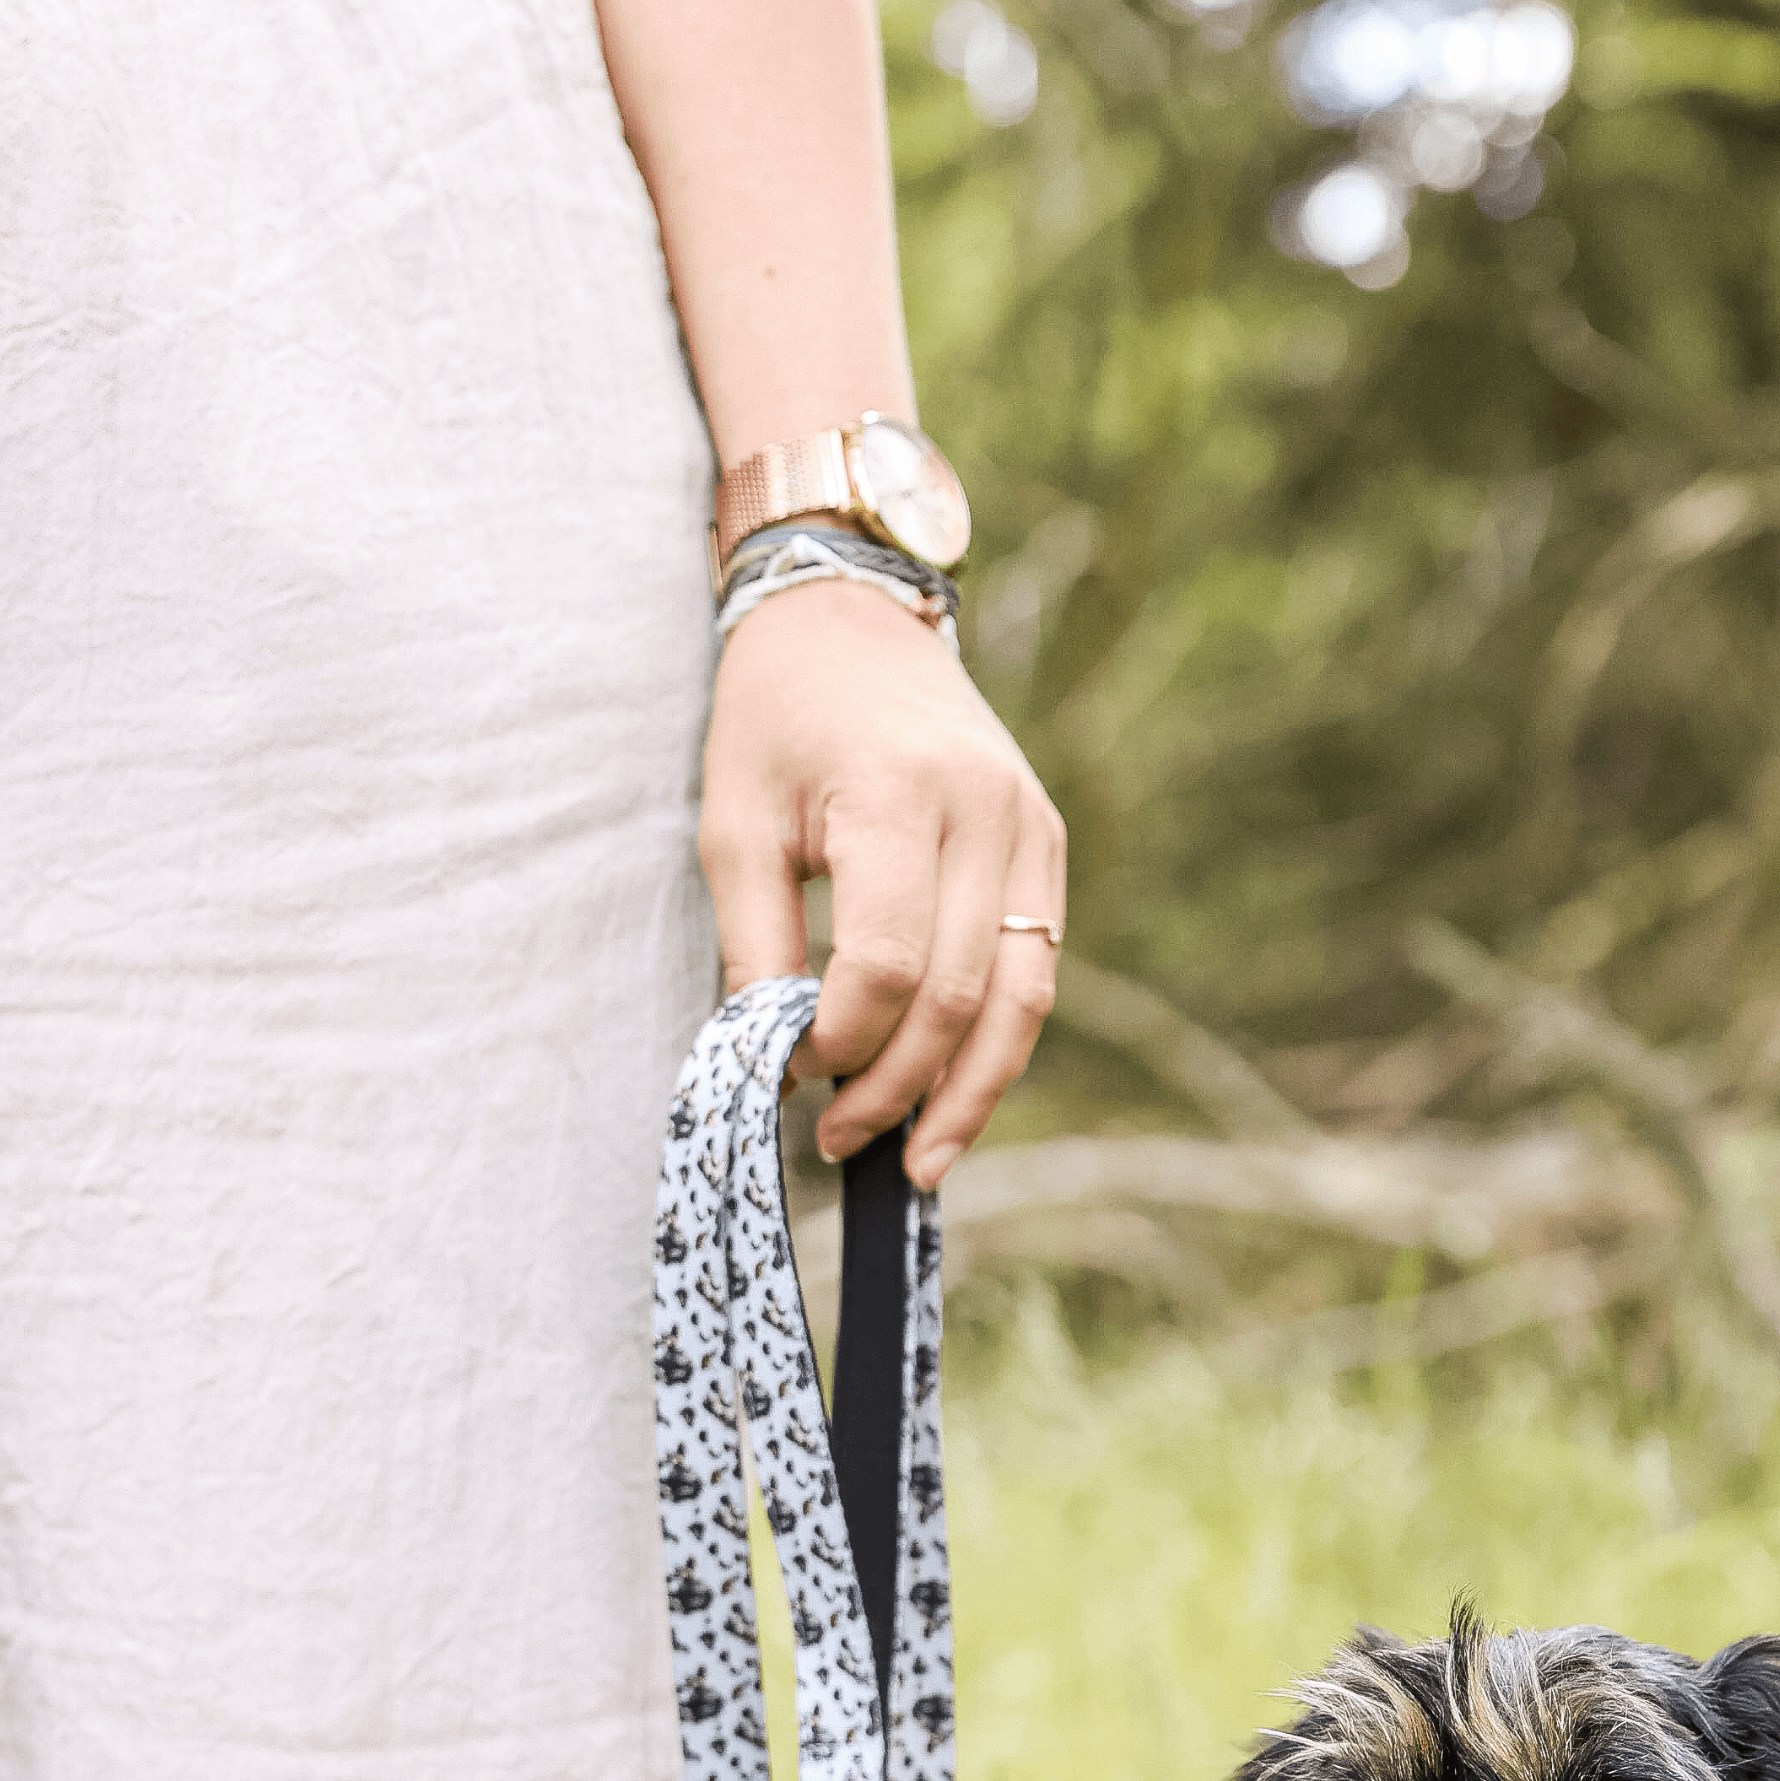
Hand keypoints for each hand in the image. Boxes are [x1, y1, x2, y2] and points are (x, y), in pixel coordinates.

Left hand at [699, 577, 1066, 1190]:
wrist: (852, 618)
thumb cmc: (775, 719)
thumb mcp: (733, 824)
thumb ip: (756, 949)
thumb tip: (779, 1066)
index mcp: (894, 793)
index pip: (885, 963)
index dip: (838, 1041)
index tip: (791, 1072)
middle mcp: (983, 811)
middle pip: (956, 994)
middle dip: (898, 1087)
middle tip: (839, 1141)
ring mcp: (1031, 828)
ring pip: (1018, 1000)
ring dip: (968, 1095)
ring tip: (918, 1162)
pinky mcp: (1047, 845)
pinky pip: (1035, 972)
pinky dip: (994, 1045)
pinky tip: (952, 1097)